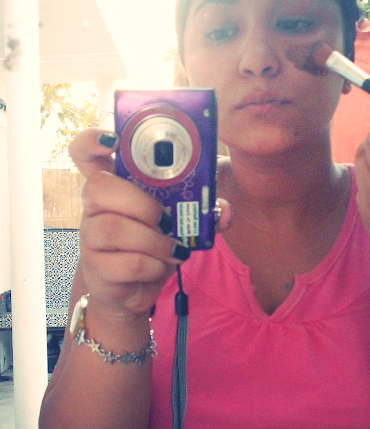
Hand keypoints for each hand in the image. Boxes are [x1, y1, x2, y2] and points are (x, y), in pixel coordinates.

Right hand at [69, 128, 231, 319]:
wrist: (136, 287)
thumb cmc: (155, 240)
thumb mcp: (181, 219)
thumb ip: (205, 210)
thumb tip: (226, 211)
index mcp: (114, 184)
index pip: (85, 153)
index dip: (92, 140)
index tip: (113, 140)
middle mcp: (95, 206)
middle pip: (98, 187)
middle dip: (141, 202)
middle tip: (166, 219)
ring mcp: (91, 237)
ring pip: (112, 228)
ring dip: (154, 240)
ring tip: (174, 247)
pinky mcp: (97, 268)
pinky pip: (126, 262)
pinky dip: (154, 264)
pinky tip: (163, 264)